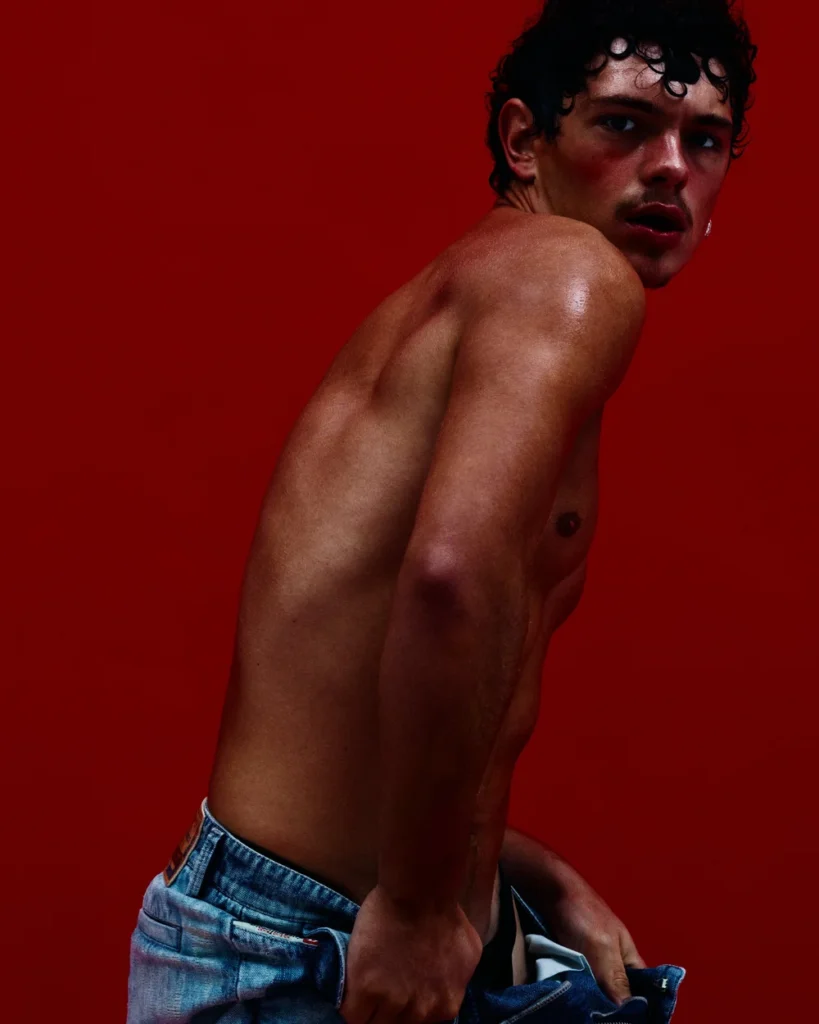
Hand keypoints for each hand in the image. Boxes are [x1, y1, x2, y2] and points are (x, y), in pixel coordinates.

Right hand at [339, 884, 482, 1023]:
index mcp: (445, 1007)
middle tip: (379, 996)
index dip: (403, 1015)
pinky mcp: (364, 990)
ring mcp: (393, 1003)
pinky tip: (350, 991)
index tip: (394, 1004)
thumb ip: (452, 984)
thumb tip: (442, 990)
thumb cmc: (444, 914)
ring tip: (363, 993)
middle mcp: (421, 1013)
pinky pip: (350, 1015)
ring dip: (367, 1010)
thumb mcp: (464, 957)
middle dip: (386, 1015)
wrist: (420, 891)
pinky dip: (348, 1006)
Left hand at [541, 883, 645, 1005]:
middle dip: (609, 1006)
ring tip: (583, 1009)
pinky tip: (569, 996)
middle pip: (616, 993)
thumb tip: (631, 1011)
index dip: (639, 1006)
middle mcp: (612, 960)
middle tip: (598, 1016)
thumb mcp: (604, 951)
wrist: (549, 889)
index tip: (630, 1020)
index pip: (643, 989)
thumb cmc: (582, 915)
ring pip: (595, 989)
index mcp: (629, 957)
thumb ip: (617, 981)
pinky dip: (574, 988)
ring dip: (589, 998)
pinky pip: (576, 981)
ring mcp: (589, 959)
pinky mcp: (569, 958)